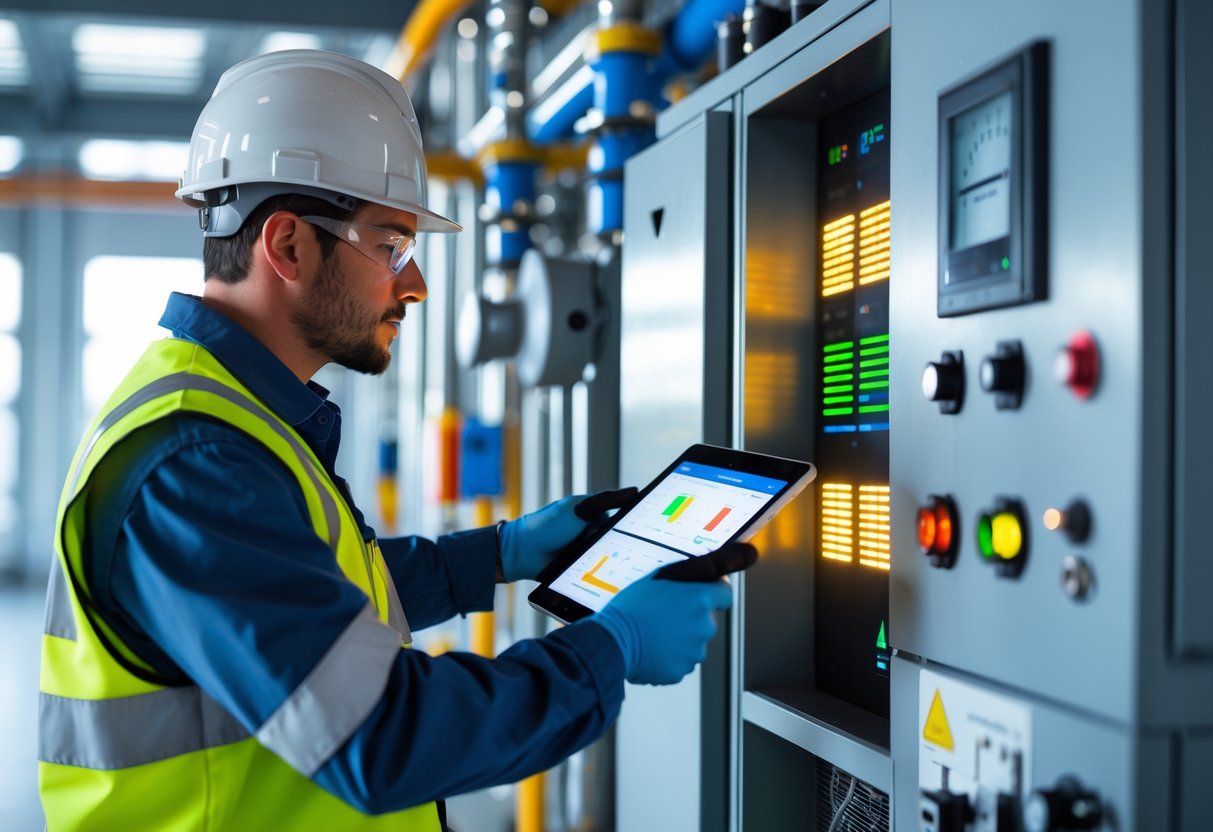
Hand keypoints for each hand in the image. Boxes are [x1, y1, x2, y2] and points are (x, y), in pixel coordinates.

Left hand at [498, 487, 637, 581]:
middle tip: (637, 553)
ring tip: (625, 568)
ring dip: (615, 561)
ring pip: (612, 557)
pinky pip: (598, 572)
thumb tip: (634, 491)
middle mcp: (594, 532)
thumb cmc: (547, 525)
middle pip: (620, 540)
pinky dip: (604, 574)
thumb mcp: (578, 509)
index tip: (652, 529)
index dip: (636, 523)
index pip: (623, 517)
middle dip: (626, 546)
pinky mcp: (583, 569)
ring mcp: (589, 551)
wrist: (523, 553)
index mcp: (595, 515)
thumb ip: (605, 501)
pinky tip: (612, 578)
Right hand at [591, 570, 732, 684]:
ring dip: (681, 639)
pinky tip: (652, 648)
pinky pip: (681, 660)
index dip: (716, 593)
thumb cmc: (630, 608)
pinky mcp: (682, 670)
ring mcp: (694, 651)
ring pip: (694, 643)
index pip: (725, 595)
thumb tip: (693, 579)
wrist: (613, 642)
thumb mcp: (656, 580)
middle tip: (666, 615)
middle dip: (691, 618)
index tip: (707, 593)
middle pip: (706, 620)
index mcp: (700, 600)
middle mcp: (704, 626)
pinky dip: (670, 656)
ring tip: (656, 634)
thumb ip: (682, 579)